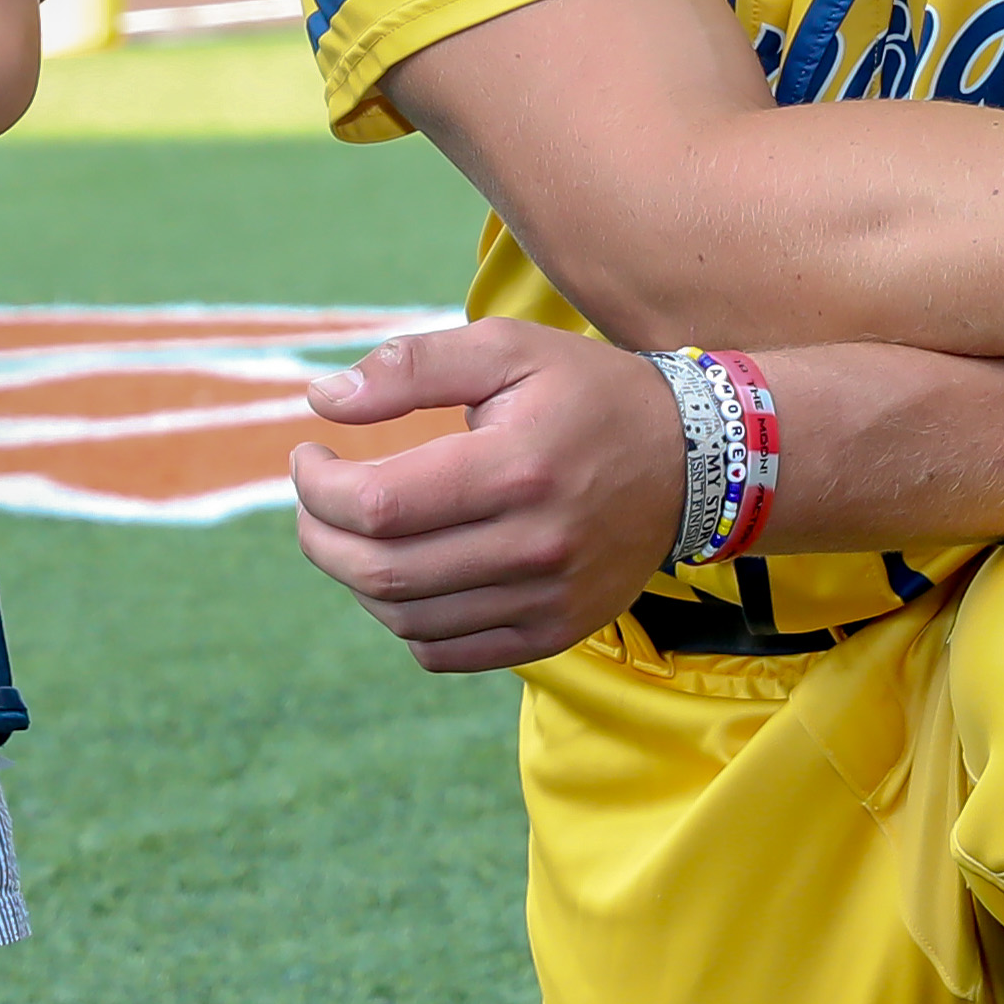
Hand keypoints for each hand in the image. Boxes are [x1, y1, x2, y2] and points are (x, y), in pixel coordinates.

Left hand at [288, 320, 681, 674]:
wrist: (694, 462)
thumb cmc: (587, 394)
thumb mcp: (507, 351)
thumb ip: (411, 367)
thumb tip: (322, 399)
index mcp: (515, 468)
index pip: (376, 505)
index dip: (316, 487)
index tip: (309, 457)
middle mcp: (533, 546)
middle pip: (381, 571)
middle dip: (318, 535)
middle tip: (314, 499)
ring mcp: (546, 599)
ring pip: (404, 619)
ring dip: (356, 578)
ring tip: (356, 532)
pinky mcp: (553, 632)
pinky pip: (444, 652)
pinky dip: (403, 622)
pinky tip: (404, 574)